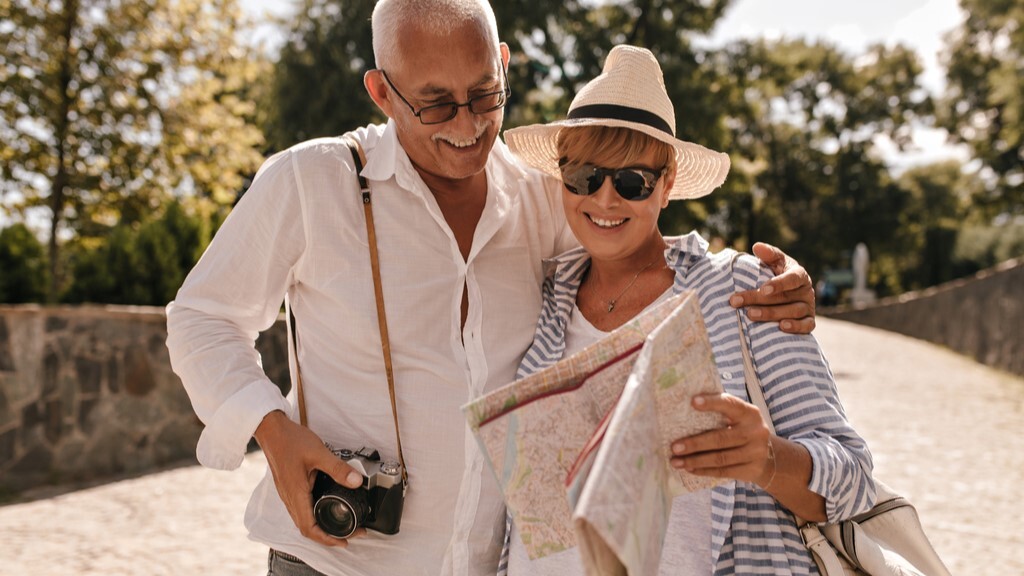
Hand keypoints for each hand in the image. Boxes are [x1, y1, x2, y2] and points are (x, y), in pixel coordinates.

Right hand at [254, 411, 366, 546]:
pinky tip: (326, 507)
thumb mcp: (318, 453)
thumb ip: (338, 468)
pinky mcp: (289, 488)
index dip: (326, 539)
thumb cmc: (290, 440)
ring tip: (340, 525)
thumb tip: (356, 481)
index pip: (309, 528)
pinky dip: (315, 515)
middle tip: (349, 534)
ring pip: (303, 520)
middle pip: (307, 528)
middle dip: (328, 536)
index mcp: (296, 494)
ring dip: (321, 526)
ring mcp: (288, 494)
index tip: (343, 541)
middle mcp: (290, 498)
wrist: (271, 430)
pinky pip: (301, 509)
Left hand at [669, 393, 772, 485]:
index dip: (712, 403)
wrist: (771, 457)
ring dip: (695, 460)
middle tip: (674, 447)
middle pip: (721, 438)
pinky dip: (704, 471)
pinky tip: (690, 469)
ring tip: (676, 461)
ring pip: (720, 458)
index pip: (730, 405)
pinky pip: (723, 471)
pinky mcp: (751, 470)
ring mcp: (756, 453)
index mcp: (750, 413)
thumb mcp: (740, 418)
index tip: (692, 402)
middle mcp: (756, 432)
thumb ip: (722, 412)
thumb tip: (686, 407)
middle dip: (695, 443)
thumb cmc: (743, 430)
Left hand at [729, 242, 815, 333]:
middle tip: (736, 302)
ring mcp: (809, 307)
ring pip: (793, 312)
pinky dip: (795, 327)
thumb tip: (757, 246)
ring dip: (771, 314)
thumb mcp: (775, 262)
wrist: (788, 294)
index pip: (792, 278)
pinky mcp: (809, 321)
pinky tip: (781, 327)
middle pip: (784, 297)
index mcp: (799, 274)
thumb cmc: (778, 274)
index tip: (763, 289)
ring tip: (750, 314)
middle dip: (758, 300)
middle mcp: (806, 291)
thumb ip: (768, 254)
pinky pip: (806, 326)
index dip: (779, 284)